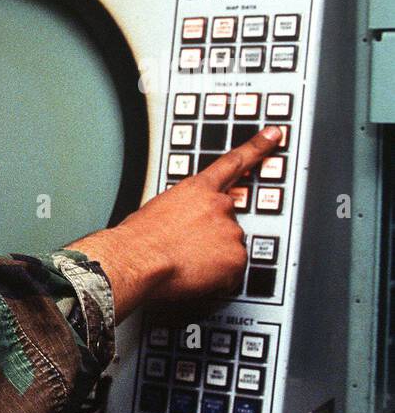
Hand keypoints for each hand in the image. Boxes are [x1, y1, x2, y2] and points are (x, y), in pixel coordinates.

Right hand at [69, 126, 282, 319]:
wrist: (135, 259)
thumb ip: (182, 209)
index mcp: (197, 189)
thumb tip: (186, 226)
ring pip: (229, 249)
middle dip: (212, 236)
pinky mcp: (236, 258)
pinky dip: (218, 278)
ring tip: (185, 264)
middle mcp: (220, 205)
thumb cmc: (136, 239)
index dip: (258, 147)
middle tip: (187, 249)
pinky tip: (195, 276)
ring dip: (213, 258)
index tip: (275, 134)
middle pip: (228, 221)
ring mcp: (231, 231)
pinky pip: (232, 273)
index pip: (234, 162)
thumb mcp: (156, 209)